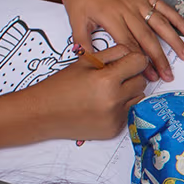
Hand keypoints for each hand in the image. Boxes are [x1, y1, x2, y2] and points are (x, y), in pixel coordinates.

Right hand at [26, 43, 151, 141]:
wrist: (42, 114)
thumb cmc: (61, 86)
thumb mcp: (85, 62)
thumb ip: (113, 54)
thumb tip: (134, 53)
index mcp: (106, 80)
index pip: (139, 62)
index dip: (134, 59)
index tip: (128, 61)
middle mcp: (114, 101)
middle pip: (141, 82)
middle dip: (131, 76)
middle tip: (112, 77)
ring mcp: (115, 118)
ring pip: (138, 98)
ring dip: (128, 93)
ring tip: (106, 92)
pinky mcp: (114, 130)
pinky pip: (128, 113)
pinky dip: (120, 108)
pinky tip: (101, 105)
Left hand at [58, 0, 183, 82]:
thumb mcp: (74, 18)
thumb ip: (83, 41)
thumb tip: (90, 62)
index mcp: (110, 17)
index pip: (129, 45)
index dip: (140, 62)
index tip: (149, 77)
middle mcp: (127, 9)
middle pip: (147, 38)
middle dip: (160, 58)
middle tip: (169, 75)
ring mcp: (138, 0)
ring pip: (160, 24)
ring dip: (174, 41)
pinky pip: (164, 8)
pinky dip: (177, 19)